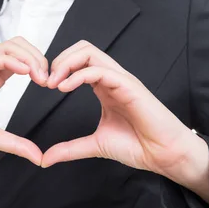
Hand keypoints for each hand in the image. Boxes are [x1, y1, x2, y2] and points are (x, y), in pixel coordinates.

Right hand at [0, 37, 48, 165]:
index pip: (22, 60)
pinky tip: (25, 72)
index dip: (40, 67)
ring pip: (7, 47)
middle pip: (18, 46)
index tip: (52, 85)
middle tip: (50, 79)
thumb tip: (40, 157)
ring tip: (41, 76)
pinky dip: (11, 61)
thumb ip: (16, 144)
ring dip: (29, 57)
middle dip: (39, 57)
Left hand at [41, 40, 197, 182]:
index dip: (58, 68)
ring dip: (66, 63)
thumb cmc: (138, 146)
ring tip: (53, 83)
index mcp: (104, 87)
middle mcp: (112, 78)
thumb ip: (70, 149)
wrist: (165, 155)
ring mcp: (121, 80)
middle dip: (59, 59)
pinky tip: (65, 88)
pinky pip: (100, 70)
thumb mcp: (95, 145)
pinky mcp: (129, 86)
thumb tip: (45, 158)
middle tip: (46, 81)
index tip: (44, 86)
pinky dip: (79, 75)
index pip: (79, 61)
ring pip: (90, 52)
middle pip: (82, 49)